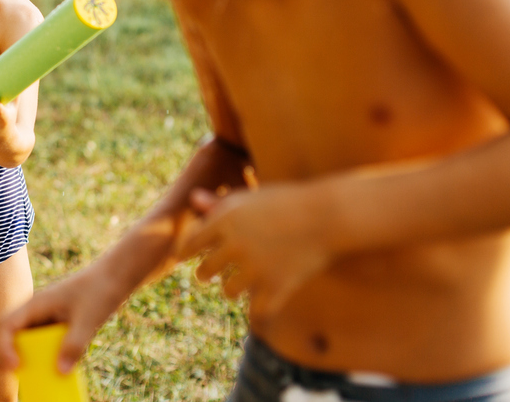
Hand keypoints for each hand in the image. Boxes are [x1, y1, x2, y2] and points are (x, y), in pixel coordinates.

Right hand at [0, 261, 129, 374]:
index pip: (6, 325)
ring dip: (32, 359)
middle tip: (19, 375)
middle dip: (10, 356)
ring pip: (28, 342)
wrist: (115, 276)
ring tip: (43, 378)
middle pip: (12, 336)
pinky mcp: (59, 326)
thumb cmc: (99, 290)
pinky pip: (47, 345)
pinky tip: (65, 369)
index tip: (14, 366)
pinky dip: (50, 358)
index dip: (3, 347)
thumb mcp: (88, 319)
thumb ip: (74, 344)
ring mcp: (47, 319)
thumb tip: (60, 372)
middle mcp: (37, 312)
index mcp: (36, 305)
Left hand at [177, 183, 332, 327]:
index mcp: (225, 220)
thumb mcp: (250, 198)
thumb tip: (194, 199)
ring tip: (233, 288)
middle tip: (204, 275)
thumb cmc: (287, 201)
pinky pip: (257, 310)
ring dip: (230, 290)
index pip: (191, 243)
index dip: (183, 252)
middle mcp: (235, 245)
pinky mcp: (277, 287)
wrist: (328, 216)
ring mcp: (256, 268)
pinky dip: (257, 312)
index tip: (181, 258)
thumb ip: (219, 203)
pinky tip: (257, 311)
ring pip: (229, 291)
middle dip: (204, 273)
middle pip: (205, 271)